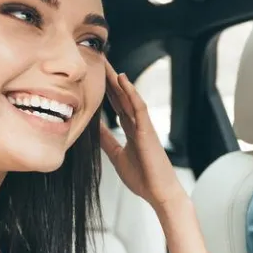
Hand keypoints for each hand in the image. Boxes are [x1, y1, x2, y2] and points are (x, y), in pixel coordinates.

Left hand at [100, 60, 185, 208]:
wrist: (159, 193)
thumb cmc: (143, 178)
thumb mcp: (117, 156)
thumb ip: (107, 141)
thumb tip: (92, 128)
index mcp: (131, 130)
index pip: (117, 105)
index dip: (107, 90)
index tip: (96, 75)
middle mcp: (138, 124)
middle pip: (122, 96)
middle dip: (110, 79)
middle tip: (99, 59)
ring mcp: (144, 125)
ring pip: (129, 97)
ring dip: (118, 80)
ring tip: (107, 63)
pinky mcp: (148, 130)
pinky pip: (139, 107)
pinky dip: (131, 92)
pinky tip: (123, 79)